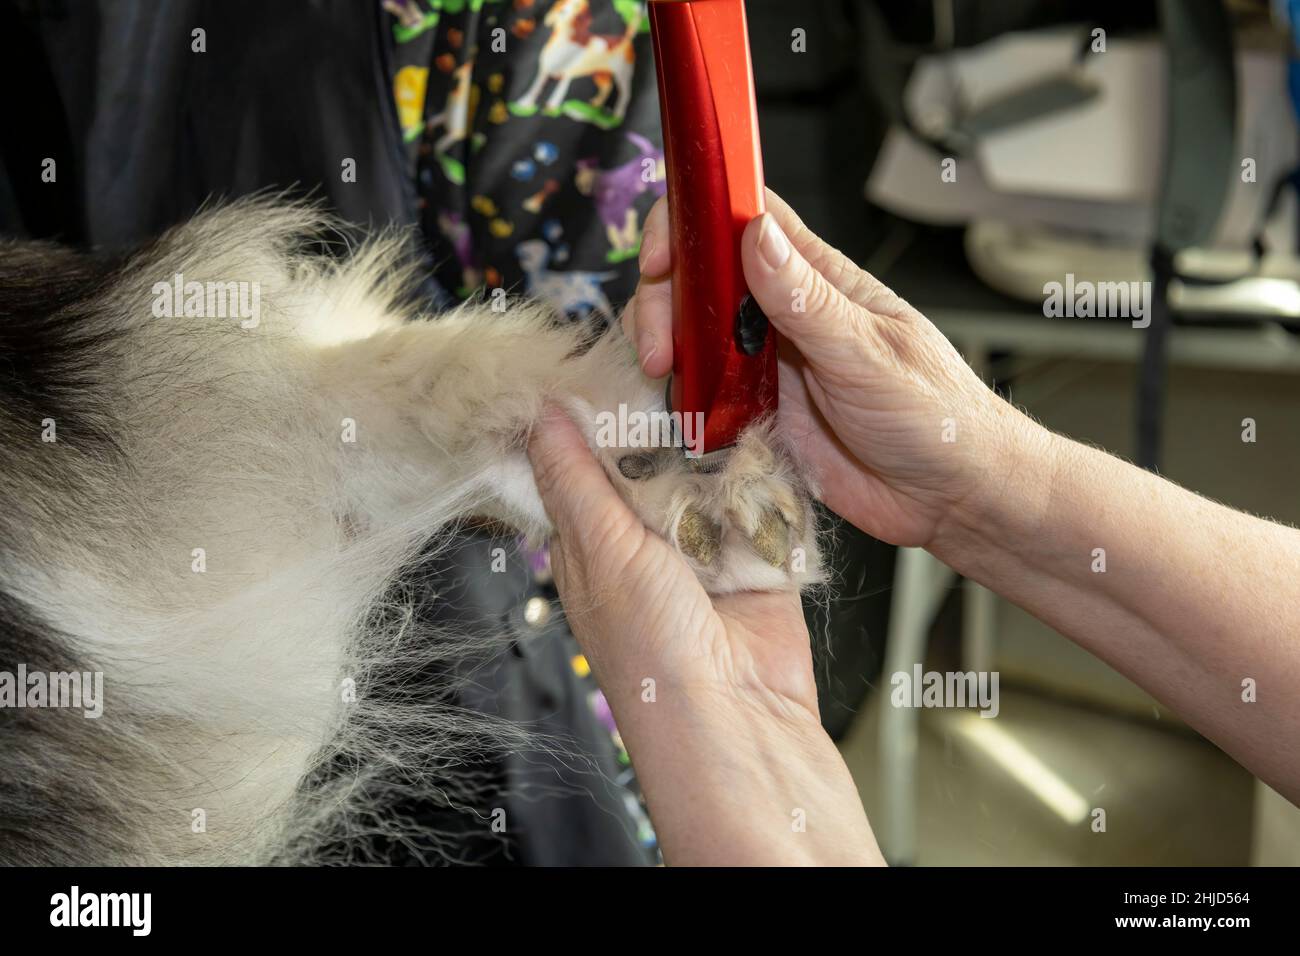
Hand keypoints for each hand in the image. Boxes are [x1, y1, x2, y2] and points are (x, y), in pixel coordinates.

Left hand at [527, 405, 882, 865]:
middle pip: (650, 458)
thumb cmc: (652, 654)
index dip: (590, 414)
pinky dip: (762, 480)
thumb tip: (540, 415)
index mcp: (590, 543)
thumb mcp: (602, 550)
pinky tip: (763, 446)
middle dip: (665, 423)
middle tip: (679, 368)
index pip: (580, 462)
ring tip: (724, 398)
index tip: (606, 358)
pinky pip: (759, 500)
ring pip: (707, 472)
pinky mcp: (755, 556)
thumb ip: (577, 478)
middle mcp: (643, 543)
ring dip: (718, 449)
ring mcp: (703, 548)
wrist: (739, 717)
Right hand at [625, 190, 1038, 548]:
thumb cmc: (935, 415)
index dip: (694, 219)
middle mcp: (782, 317)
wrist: (948, 497)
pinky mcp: (755, 417)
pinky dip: (677, 402)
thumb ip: (806, 299)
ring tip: (665, 384)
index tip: (662, 254)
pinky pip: (701, 398)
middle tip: (659, 348)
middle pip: (700, 279)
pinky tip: (675, 418)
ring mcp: (765, 367)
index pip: (744, 218)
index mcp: (816, 281)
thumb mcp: (867, 352)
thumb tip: (756, 234)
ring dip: (665, 351)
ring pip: (692, 337)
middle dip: (662, 301)